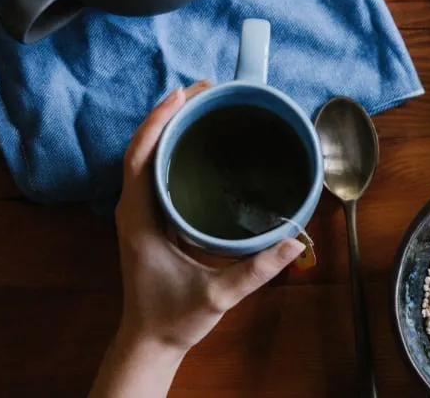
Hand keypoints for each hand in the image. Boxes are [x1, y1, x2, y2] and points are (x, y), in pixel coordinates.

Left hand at [114, 81, 304, 351]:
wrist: (151, 340)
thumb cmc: (175, 317)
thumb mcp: (218, 295)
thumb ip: (256, 270)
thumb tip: (295, 242)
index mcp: (139, 219)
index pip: (140, 157)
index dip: (158, 122)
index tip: (183, 94)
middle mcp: (134, 209)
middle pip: (144, 147)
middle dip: (171, 113)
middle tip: (206, 90)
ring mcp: (141, 212)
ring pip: (149, 157)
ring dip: (172, 127)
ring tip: (205, 105)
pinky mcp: (151, 218)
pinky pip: (157, 171)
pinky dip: (174, 148)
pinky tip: (200, 142)